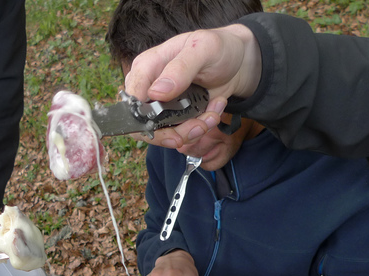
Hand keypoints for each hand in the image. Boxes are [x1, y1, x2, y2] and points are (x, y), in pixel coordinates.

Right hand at [124, 24, 262, 149]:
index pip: (132, 101)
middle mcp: (149, 88)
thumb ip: (180, 69)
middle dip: (175, 132)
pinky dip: (199, 129)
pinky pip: (180, 134)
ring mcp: (161, 105)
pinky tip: (213, 111)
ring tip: (213, 115)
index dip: (146, 120)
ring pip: (164, 134)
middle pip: (144, 125)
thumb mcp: (203, 49)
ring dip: (192, 131)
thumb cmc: (217, 48)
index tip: (171, 130)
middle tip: (201, 126)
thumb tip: (156, 92)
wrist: (237, 61)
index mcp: (146, 67)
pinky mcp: (175, 116)